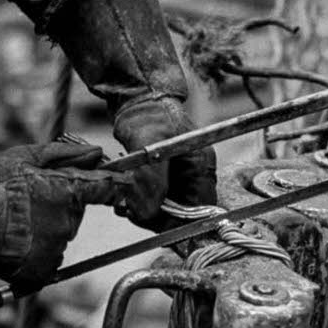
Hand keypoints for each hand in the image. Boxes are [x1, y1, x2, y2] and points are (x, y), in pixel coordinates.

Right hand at [0, 142, 132, 285]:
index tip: (121, 186)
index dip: (115, 185)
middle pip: (73, 214)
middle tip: (24, 205)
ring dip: (41, 232)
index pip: (108, 187)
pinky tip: (11, 244)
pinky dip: (31, 255)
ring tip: (12, 225)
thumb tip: (95, 152)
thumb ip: (65, 154)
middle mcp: (69, 221)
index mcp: (70, 191)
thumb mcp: (25, 157)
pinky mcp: (44, 270)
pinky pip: (44, 262)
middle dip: (54, 208)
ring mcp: (58, 247)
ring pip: (57, 238)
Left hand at [113, 95, 216, 230]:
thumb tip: (149, 213)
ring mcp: (181, 175)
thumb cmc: (148, 115)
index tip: (158, 228)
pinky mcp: (167, 175)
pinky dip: (142, 202)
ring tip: (125, 205)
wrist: (137, 99)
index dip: (183, 222)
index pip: (201, 207)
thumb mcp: (150, 146)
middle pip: (184, 211)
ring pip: (168, 207)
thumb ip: (151, 182)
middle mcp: (195, 174)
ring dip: (147, 210)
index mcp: (202, 166)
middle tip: (134, 214)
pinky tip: (126, 198)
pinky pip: (158, 198)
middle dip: (159, 217)